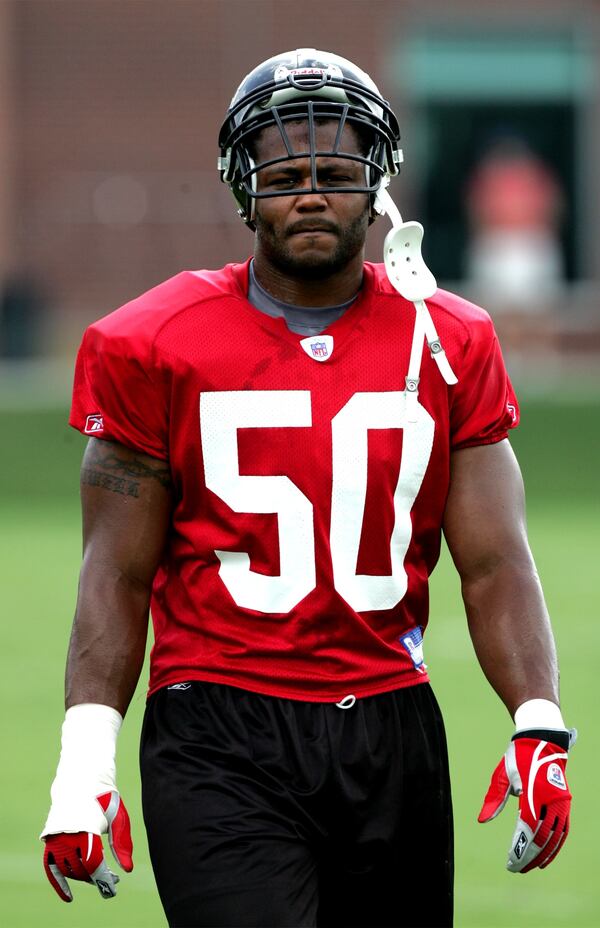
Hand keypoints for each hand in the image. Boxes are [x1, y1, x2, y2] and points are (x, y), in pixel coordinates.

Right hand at [43, 790, 132, 901]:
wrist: (81, 782)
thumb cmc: (104, 799)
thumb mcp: (118, 817)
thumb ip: (122, 843)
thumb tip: (127, 870)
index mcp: (87, 829)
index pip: (94, 863)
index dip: (103, 879)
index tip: (112, 889)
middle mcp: (68, 836)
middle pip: (82, 869)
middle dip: (97, 877)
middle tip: (111, 879)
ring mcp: (57, 839)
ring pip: (70, 870)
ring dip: (83, 877)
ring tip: (98, 875)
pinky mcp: (50, 842)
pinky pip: (52, 868)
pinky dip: (59, 883)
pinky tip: (68, 897)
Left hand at [478, 729, 573, 872]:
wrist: (541, 740)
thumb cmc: (518, 757)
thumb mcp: (502, 775)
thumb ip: (494, 798)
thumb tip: (483, 820)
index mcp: (532, 793)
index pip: (527, 830)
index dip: (519, 848)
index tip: (511, 862)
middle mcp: (550, 800)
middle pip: (543, 837)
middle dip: (530, 856)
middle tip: (518, 869)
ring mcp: (561, 802)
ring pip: (556, 837)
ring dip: (545, 854)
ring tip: (532, 866)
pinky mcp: (565, 802)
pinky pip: (563, 829)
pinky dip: (556, 844)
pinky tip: (547, 853)